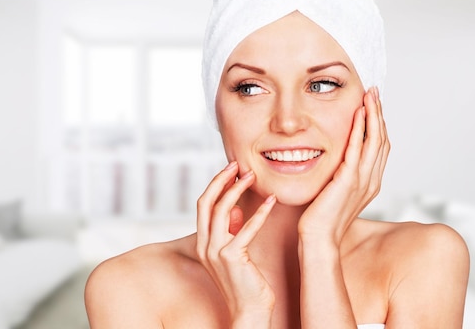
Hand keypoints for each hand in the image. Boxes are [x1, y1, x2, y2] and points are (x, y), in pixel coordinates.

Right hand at [196, 162, 276, 325]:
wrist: (249, 310)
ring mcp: (216, 251)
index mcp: (203, 242)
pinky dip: (259, 212)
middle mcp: (205, 245)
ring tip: (253, 177)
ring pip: (222, 210)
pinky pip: (245, 228)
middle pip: (206, 202)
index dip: (215, 184)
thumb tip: (234, 211)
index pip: (203, 205)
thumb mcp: (235, 253)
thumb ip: (231, 232)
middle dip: (220, 180)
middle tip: (236, 164)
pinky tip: (271, 201)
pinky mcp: (232, 257)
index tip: (230, 169)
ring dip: (238, 189)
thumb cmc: (246, 282)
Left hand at [298, 87, 389, 244]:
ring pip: (375, 141)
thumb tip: (334, 163)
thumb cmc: (321, 219)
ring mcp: (362, 181)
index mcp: (369, 183)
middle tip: (374, 92)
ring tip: (370, 96)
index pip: (379, 147)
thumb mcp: (334, 193)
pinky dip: (360, 130)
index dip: (378, 124)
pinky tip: (358, 114)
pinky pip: (358, 150)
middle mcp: (371, 181)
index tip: (373, 105)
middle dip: (379, 114)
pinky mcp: (348, 181)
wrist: (318, 239)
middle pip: (382, 140)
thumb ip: (340, 177)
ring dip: (373, 116)